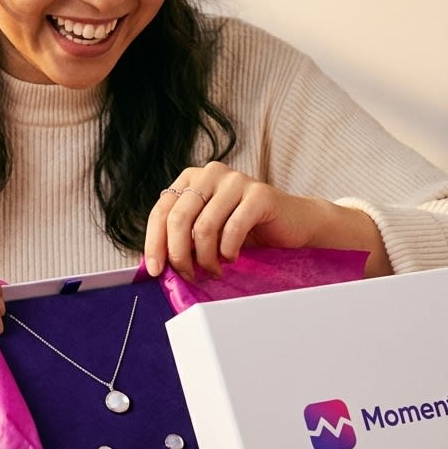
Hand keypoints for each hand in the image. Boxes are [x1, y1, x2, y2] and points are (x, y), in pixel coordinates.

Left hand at [145, 161, 326, 280]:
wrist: (294, 224)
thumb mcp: (207, 231)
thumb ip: (182, 238)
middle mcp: (210, 173)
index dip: (154, 242)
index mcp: (191, 178)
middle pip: (178, 218)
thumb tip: (153, 264)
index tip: (154, 270)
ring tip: (214, 271)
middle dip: (178, 255)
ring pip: (203, 227)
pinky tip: (232, 259)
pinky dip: (228, 252)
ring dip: (205, 258)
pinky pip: (232, 229)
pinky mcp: (259, 193)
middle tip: (188, 275)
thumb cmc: (247, 230)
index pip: (161, 210)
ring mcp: (235, 180)